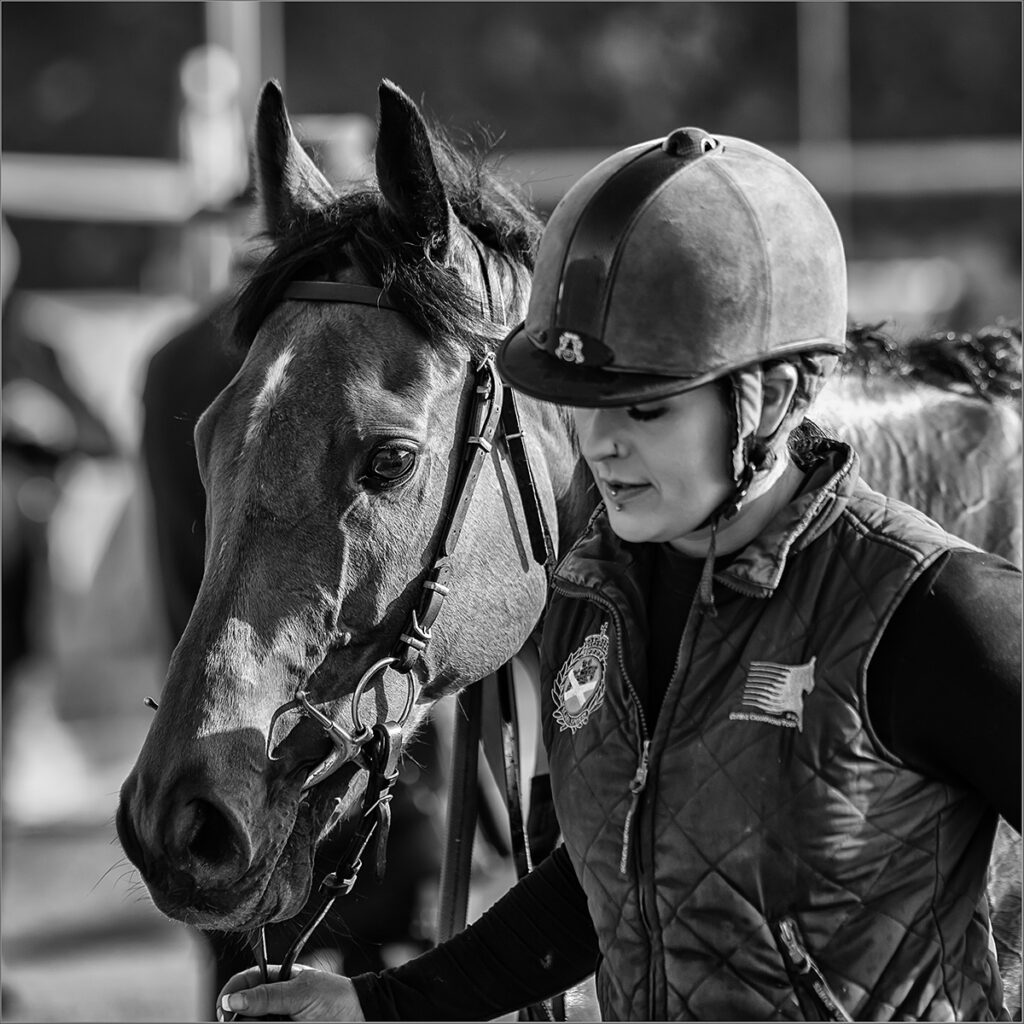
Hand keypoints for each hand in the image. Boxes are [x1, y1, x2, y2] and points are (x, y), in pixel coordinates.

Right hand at [217, 964, 365, 1021]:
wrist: (358, 1017)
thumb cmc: (335, 997)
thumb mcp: (301, 992)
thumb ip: (268, 995)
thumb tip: (234, 999)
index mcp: (276, 980)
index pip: (244, 982)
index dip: (231, 993)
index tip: (225, 1008)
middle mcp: (273, 1002)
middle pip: (242, 1010)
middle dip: (237, 1016)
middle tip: (236, 1020)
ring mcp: (278, 1019)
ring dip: (250, 1023)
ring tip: (269, 1022)